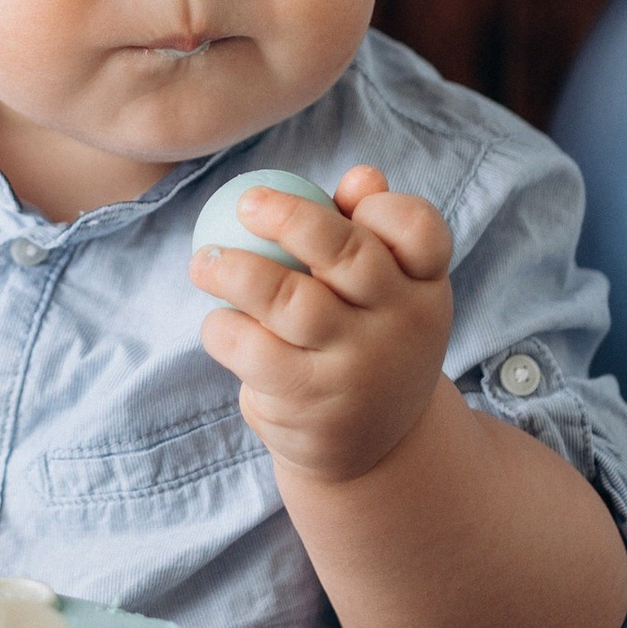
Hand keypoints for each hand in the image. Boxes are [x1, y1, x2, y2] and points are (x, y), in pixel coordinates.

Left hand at [192, 164, 454, 487]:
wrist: (374, 452)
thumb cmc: (367, 343)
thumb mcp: (387, 295)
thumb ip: (369, 233)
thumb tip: (361, 175)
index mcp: (423, 286)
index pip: (419, 231)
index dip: (382, 207)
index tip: (346, 196)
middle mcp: (399, 323)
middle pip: (348, 254)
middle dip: (290, 217)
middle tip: (246, 203)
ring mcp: (356, 365)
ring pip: (288, 299)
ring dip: (234, 271)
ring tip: (204, 263)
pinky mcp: (310, 399)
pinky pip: (251, 347)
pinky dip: (222, 328)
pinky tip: (219, 323)